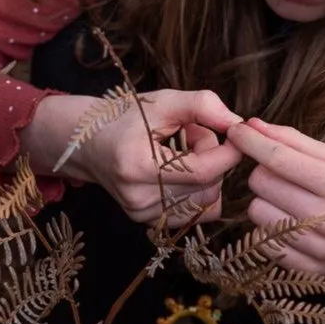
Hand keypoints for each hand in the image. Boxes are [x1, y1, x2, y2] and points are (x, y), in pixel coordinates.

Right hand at [23, 90, 241, 224]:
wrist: (87, 143)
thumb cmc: (125, 117)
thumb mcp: (163, 101)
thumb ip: (202, 105)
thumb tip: (237, 123)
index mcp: (138, 165)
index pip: (203, 172)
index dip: (228, 152)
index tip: (235, 133)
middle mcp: (138, 198)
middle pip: (208, 187)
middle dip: (214, 157)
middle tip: (196, 133)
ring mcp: (142, 214)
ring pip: (206, 201)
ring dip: (208, 175)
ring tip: (185, 151)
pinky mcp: (147, 222)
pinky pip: (196, 212)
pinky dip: (199, 191)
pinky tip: (182, 171)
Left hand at [225, 118, 324, 301]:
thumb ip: (295, 141)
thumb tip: (253, 125)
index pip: (280, 159)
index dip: (252, 141)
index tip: (236, 129)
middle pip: (262, 184)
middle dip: (264, 171)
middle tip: (283, 174)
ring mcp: (317, 250)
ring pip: (257, 213)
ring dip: (266, 201)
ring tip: (290, 202)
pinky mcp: (306, 270)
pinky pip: (263, 242)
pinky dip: (270, 228)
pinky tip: (291, 224)